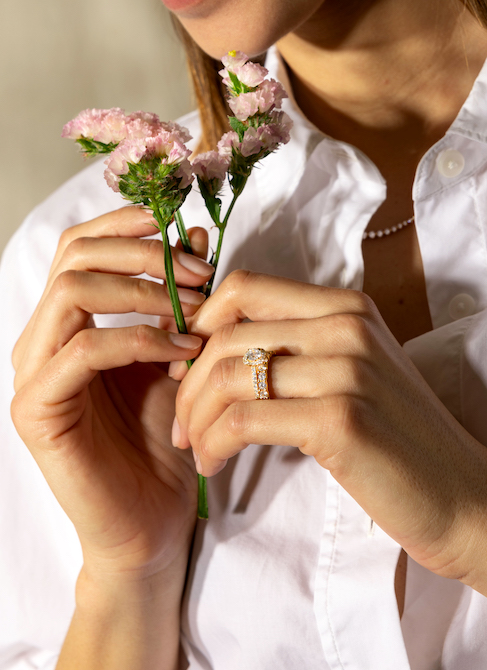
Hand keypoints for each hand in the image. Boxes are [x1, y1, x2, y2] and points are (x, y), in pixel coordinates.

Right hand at [12, 206, 213, 579]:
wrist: (149, 520)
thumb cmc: (161, 438)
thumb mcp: (175, 353)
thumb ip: (177, 297)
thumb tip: (194, 235)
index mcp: (66, 324)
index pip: (78, 247)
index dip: (124, 224)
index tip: (178, 222)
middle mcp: (40, 341)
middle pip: (74, 257)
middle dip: (142, 251)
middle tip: (198, 271)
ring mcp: (33, 374)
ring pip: (73, 292)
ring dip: (143, 290)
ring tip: (195, 309)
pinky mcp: (38, 409)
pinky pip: (83, 349)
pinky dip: (138, 339)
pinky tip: (179, 350)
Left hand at [175, 270, 486, 595]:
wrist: (459, 494)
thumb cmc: (396, 436)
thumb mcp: (351, 371)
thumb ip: (298, 347)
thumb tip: (215, 348)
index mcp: (346, 306)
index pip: (244, 288)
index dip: (200, 323)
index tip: (186, 366)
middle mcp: (346, 326)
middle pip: (228, 333)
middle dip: (187, 382)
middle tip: (180, 422)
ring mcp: (345, 369)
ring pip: (229, 375)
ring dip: (195, 417)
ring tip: (195, 448)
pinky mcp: (339, 420)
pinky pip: (243, 420)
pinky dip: (213, 443)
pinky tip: (212, 464)